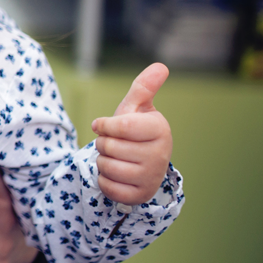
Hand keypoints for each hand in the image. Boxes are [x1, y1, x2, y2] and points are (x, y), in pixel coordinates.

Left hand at [91, 62, 172, 204]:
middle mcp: (160, 155)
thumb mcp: (135, 108)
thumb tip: (160, 66)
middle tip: (114, 144)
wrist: (141, 164)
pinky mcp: (140, 196)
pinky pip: (107, 187)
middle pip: (108, 147)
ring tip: (116, 158)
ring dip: (102, 162)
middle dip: (103, 144)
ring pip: (106, 167)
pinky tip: (116, 175)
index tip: (103, 125)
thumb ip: (143, 87)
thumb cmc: (134, 131)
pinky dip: (104, 180)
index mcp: (160, 130)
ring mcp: (151, 177)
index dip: (104, 125)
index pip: (119, 126)